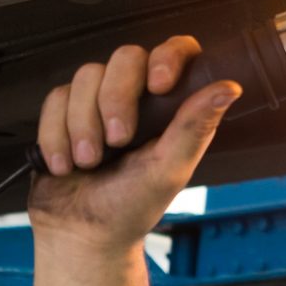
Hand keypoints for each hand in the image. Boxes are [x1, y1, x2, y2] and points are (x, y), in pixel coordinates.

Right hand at [28, 35, 239, 253]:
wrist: (80, 234)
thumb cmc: (131, 207)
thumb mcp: (170, 169)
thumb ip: (196, 126)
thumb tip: (230, 88)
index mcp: (173, 107)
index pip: (177, 51)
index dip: (167, 57)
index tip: (159, 85)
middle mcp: (138, 97)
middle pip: (125, 57)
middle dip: (115, 100)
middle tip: (117, 141)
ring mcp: (99, 101)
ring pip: (86, 76)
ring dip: (82, 124)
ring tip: (89, 162)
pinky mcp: (65, 112)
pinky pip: (55, 99)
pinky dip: (56, 135)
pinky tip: (66, 163)